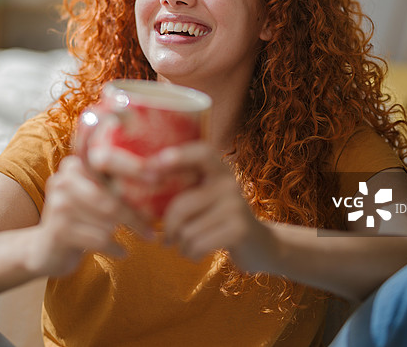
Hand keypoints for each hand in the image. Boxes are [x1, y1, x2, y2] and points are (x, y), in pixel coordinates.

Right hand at [27, 154, 148, 277]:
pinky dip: (115, 247)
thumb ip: (116, 185)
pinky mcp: (58, 230)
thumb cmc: (82, 220)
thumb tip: (160, 177)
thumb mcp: (95, 196)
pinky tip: (123, 251)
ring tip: (143, 236)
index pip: (108, 162)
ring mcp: (59, 204)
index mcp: (74, 165)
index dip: (135, 168)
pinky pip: (99, 238)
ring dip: (130, 230)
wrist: (45, 249)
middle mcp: (64, 180)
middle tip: (155, 227)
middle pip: (111, 198)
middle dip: (137, 214)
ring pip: (108, 219)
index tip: (159, 178)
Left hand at [155, 142, 276, 270]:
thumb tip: (144, 175)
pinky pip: (197, 244)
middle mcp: (229, 183)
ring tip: (188, 246)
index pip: (202, 152)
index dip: (177, 155)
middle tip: (167, 239)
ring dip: (181, 245)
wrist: (262, 246)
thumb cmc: (220, 220)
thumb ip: (184, 185)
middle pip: (182, 205)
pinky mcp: (239, 229)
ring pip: (187, 230)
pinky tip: (196, 254)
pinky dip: (191, 254)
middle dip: (169, 227)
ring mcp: (236, 206)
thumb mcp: (207, 196)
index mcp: (220, 170)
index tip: (150, 166)